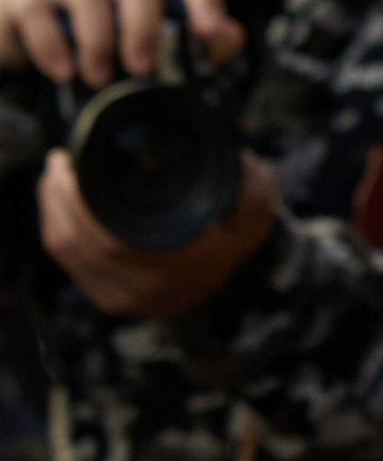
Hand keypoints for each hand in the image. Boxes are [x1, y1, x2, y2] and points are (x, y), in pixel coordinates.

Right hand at [0, 0, 240, 88]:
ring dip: (97, 40)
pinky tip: (61, 71)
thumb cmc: (92, 33)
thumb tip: (232, 36)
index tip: (209, 31)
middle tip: (141, 68)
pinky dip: (51, 44)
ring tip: (98, 78)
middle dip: (143, 24)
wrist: (22, 31)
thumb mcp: (140, 39)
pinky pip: (37, 8)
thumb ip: (191, 38)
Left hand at [40, 148, 279, 320]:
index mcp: (165, 267)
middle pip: (72, 241)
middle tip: (58, 161)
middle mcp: (135, 288)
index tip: (73, 159)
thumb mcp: (254, 219)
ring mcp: (117, 297)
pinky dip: (57, 228)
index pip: (104, 239)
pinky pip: (67, 261)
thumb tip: (243, 161)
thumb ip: (254, 190)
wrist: (228, 301)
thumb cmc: (232, 250)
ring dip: (51, 209)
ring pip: (64, 250)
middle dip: (55, 196)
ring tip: (53, 176)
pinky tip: (57, 204)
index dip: (75, 198)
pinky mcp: (106, 299)